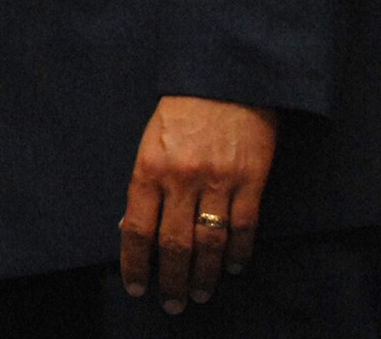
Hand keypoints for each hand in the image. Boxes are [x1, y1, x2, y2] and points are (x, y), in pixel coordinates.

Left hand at [119, 96, 277, 311]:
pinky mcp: (251, 180)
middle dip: (171, 279)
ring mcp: (218, 181)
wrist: (224, 77)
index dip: (135, 263)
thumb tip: (130, 226)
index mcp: (149, 168)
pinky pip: (244, 227)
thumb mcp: (149, 141)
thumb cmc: (181, 110)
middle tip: (172, 304)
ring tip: (199, 293)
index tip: (137, 287)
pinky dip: (239, 252)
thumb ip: (143, 184)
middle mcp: (181, 179)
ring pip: (209, 243)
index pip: (136, 228)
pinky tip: (233, 266)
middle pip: (174, 244)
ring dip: (204, 275)